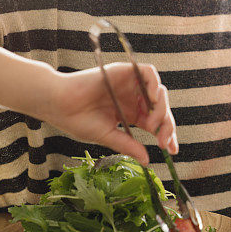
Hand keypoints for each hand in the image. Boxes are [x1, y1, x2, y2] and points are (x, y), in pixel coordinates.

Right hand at [43, 62, 177, 165]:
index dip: (167, 134)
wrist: (58, 104)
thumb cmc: (77, 120)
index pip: (156, 123)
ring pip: (158, 92)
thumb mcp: (108, 136)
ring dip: (161, 109)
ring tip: (151, 125)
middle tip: (162, 141)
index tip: (172, 150)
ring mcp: (130, 84)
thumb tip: (147, 161)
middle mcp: (134, 99)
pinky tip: (152, 101)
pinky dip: (154, 85)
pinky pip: (149, 73)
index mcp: (132, 114)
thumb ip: (128, 145)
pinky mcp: (125, 71)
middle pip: (161, 108)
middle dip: (167, 126)